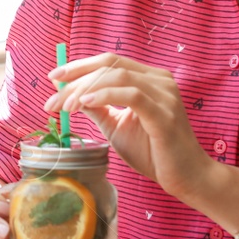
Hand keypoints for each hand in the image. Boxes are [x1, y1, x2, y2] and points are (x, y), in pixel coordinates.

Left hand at [43, 52, 214, 201]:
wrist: (186, 177)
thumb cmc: (153, 152)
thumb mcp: (117, 126)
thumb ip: (97, 108)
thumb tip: (70, 93)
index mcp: (149, 79)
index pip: (109, 60)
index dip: (79, 66)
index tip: (53, 78)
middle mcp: (159, 80)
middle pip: (110, 64)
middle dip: (75, 79)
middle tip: (52, 100)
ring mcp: (164, 94)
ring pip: (117, 76)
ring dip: (85, 89)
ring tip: (65, 107)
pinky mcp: (164, 113)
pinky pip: (132, 95)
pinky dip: (105, 95)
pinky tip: (85, 104)